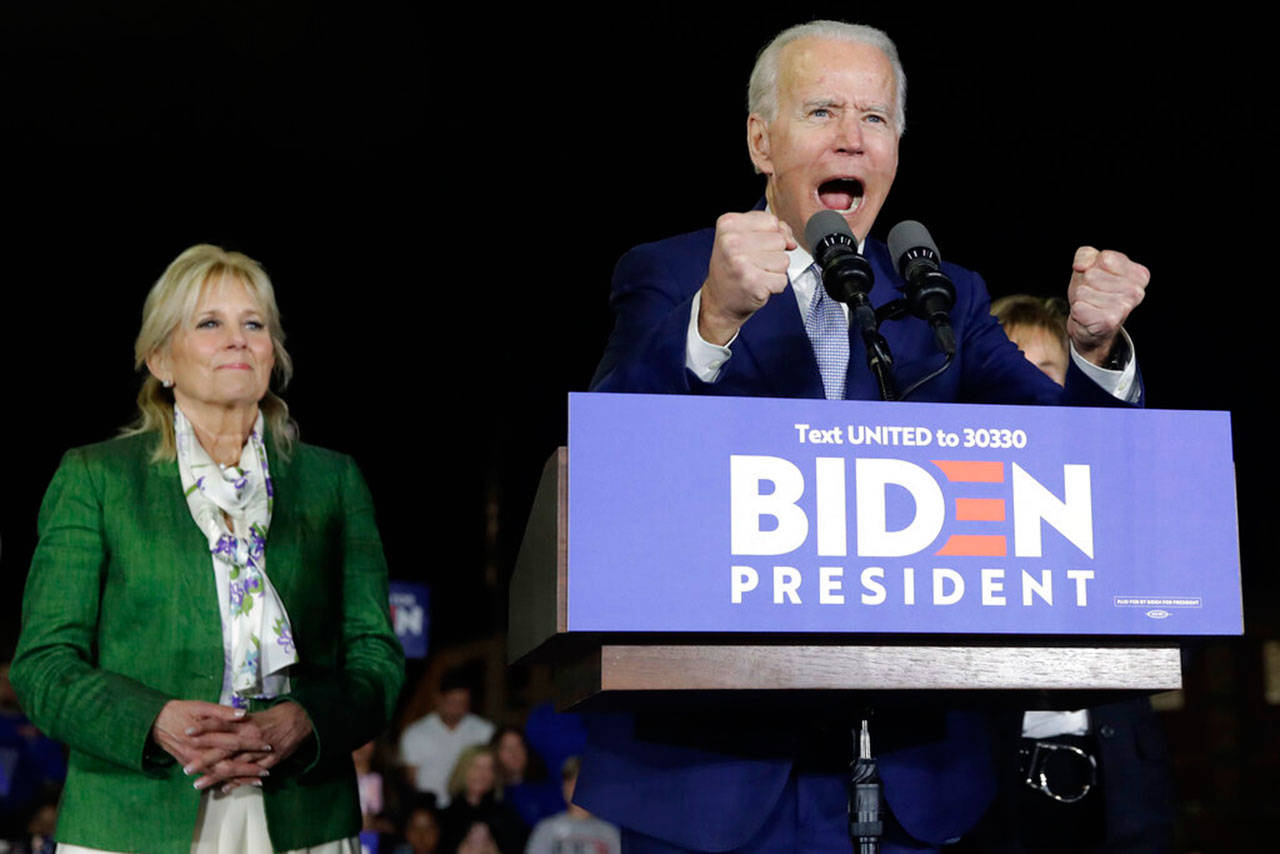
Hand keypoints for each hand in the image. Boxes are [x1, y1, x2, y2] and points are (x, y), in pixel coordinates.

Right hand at [151, 700, 271, 790]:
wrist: (155, 723)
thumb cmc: (180, 711)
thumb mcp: (201, 706)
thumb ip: (222, 712)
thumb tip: (243, 714)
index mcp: (205, 737)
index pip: (234, 743)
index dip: (252, 745)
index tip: (268, 747)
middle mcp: (200, 754)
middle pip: (228, 765)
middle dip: (249, 769)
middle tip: (267, 770)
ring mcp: (194, 763)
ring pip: (220, 775)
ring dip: (239, 778)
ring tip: (257, 780)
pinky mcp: (190, 766)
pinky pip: (210, 777)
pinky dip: (224, 781)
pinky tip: (236, 783)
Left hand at [194, 701, 313, 792]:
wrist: (299, 719)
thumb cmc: (272, 717)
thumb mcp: (253, 714)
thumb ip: (234, 720)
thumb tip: (212, 723)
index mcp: (246, 722)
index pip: (221, 724)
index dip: (204, 728)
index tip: (186, 732)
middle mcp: (251, 737)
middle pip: (224, 749)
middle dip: (204, 759)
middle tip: (186, 768)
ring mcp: (260, 751)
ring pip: (236, 765)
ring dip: (216, 776)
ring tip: (198, 784)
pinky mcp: (270, 760)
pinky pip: (252, 773)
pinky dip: (238, 781)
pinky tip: (224, 788)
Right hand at [698, 211, 797, 344]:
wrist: (719, 301)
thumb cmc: (731, 268)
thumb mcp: (743, 238)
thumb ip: (770, 229)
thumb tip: (790, 241)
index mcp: (728, 224)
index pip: (771, 220)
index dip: (769, 235)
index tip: (752, 247)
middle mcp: (731, 241)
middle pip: (779, 239)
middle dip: (772, 253)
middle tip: (752, 263)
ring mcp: (741, 263)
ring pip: (784, 259)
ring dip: (774, 270)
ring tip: (755, 274)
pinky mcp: (753, 283)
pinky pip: (782, 279)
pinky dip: (774, 286)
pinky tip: (758, 286)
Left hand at [1066, 246, 1148, 365]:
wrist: (1091, 326)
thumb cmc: (1093, 292)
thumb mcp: (1090, 266)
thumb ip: (1086, 255)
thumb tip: (1081, 266)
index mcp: (1139, 274)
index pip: (1105, 258)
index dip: (1093, 266)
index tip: (1099, 279)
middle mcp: (1136, 291)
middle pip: (1091, 274)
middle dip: (1085, 284)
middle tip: (1092, 295)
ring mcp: (1124, 307)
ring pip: (1083, 291)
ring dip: (1081, 299)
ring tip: (1090, 305)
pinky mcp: (1109, 322)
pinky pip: (1078, 307)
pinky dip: (1077, 311)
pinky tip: (1088, 316)